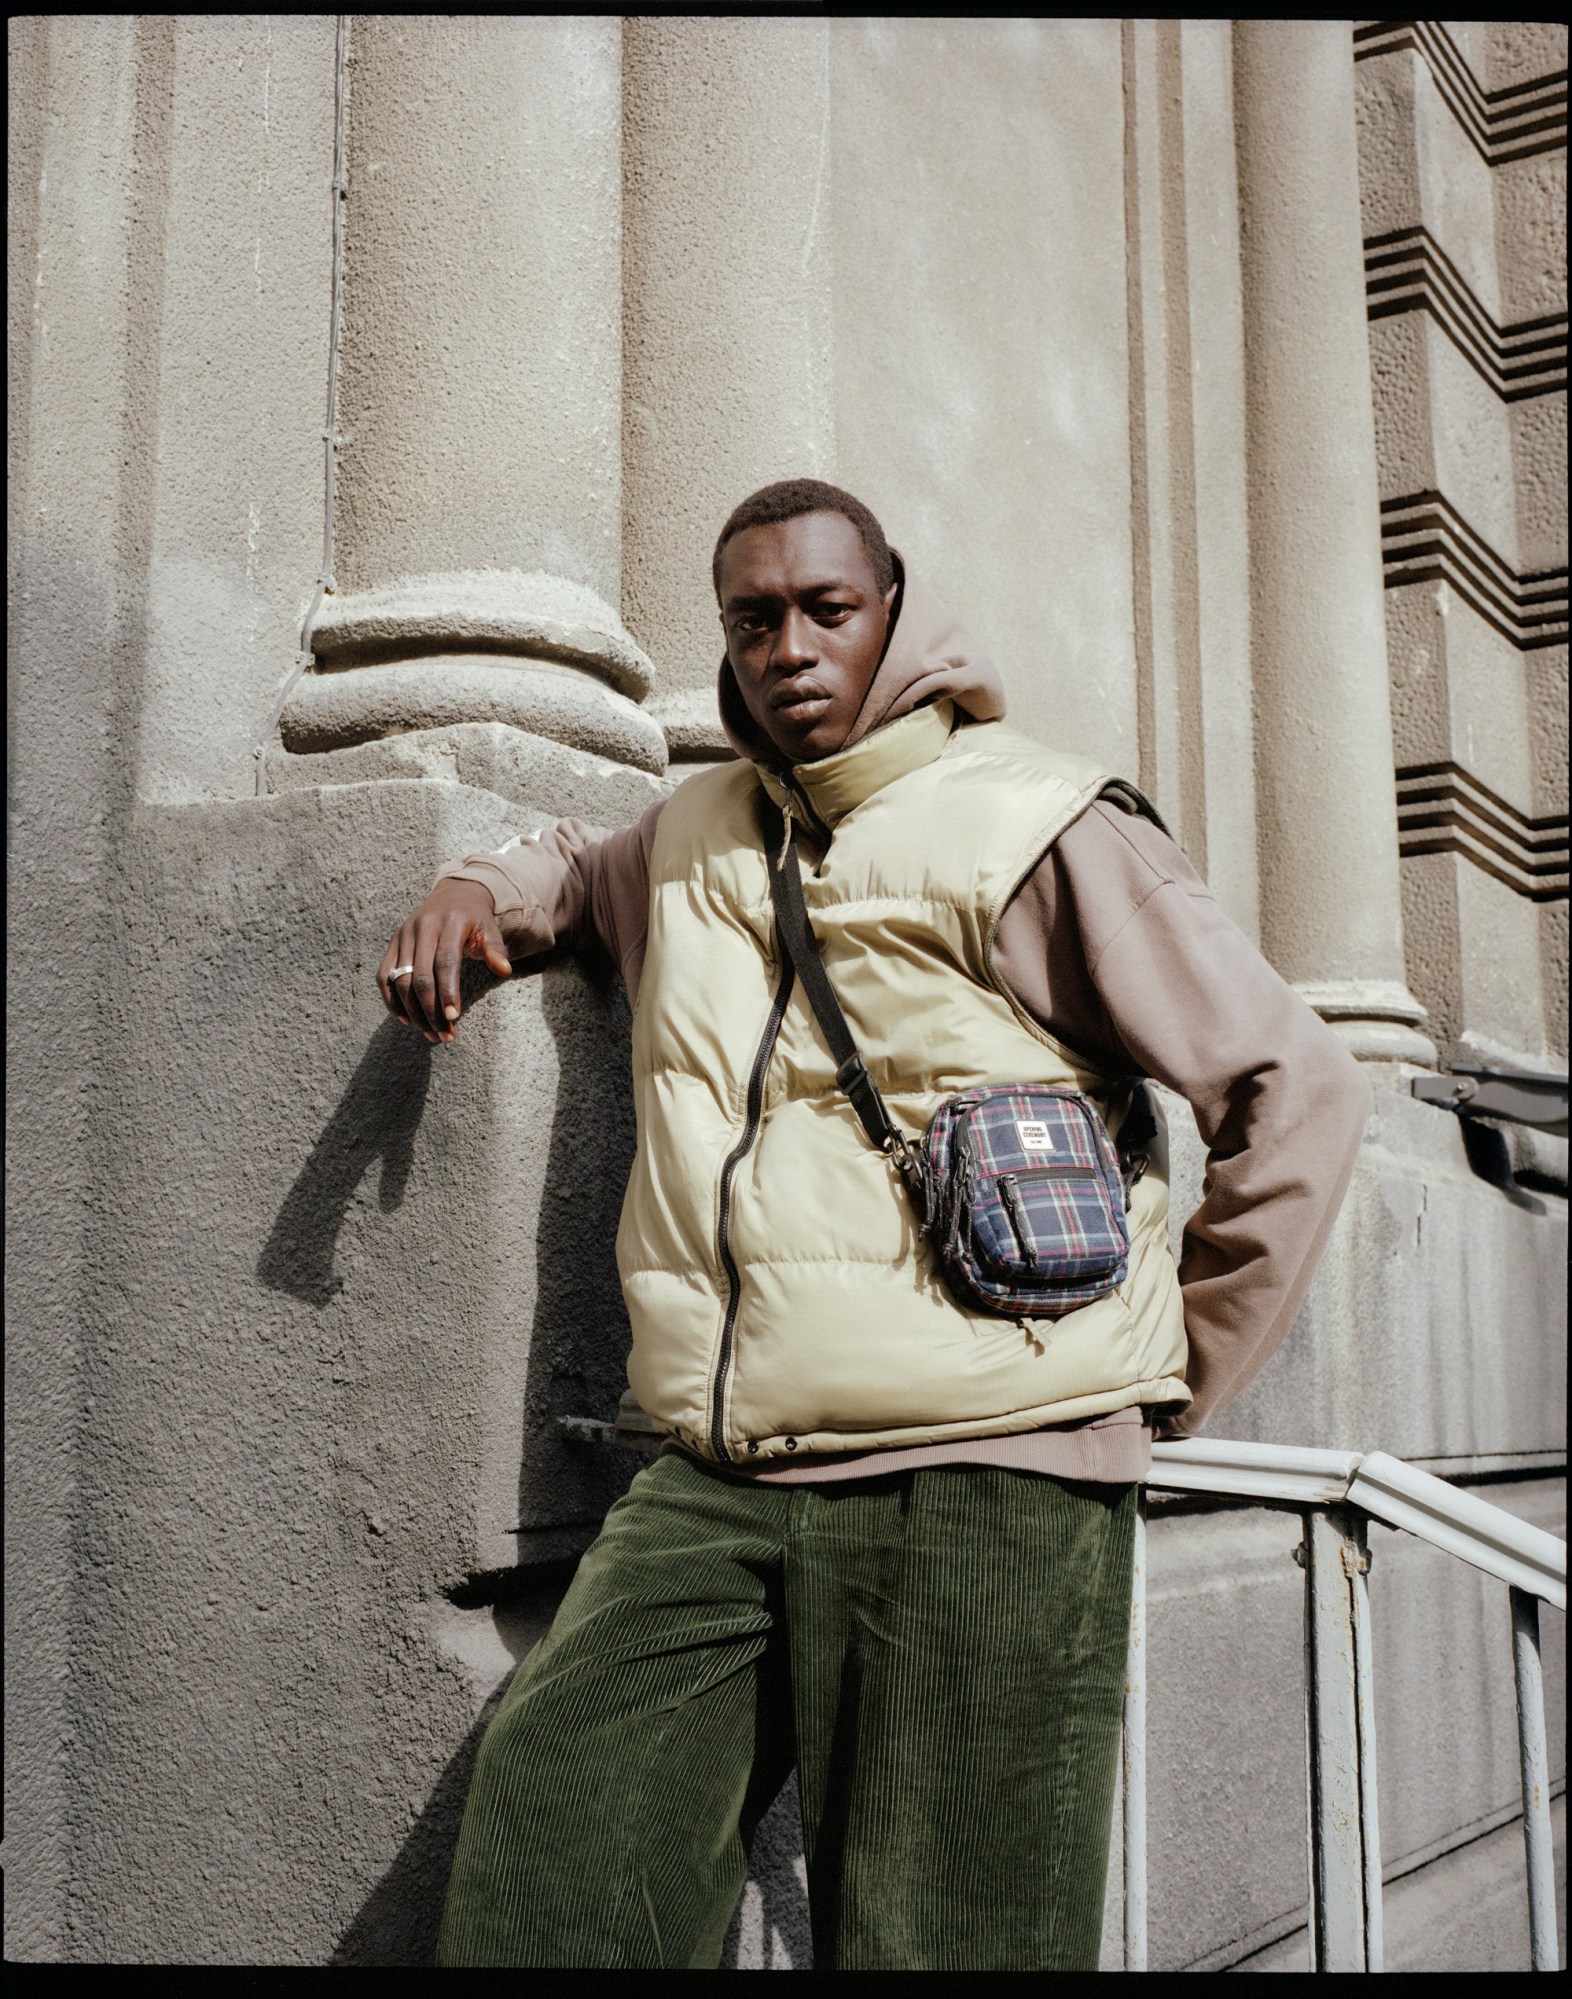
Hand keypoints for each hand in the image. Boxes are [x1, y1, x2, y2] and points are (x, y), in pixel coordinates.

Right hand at [378, 879, 511, 1043]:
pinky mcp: (392, 944)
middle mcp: (422, 927)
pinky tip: (407, 1020)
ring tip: (431, 1034)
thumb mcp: (490, 930)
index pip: (445, 962)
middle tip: (444, 1036)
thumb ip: (496, 950)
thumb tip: (504, 970)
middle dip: (431, 1010)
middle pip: (420, 976)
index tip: (454, 1019)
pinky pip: (383, 977)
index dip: (448, 992)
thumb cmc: (476, 921)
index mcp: (450, 922)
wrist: (454, 896)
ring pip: (400, 980)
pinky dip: (391, 1001)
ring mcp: (403, 935)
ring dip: (414, 1012)